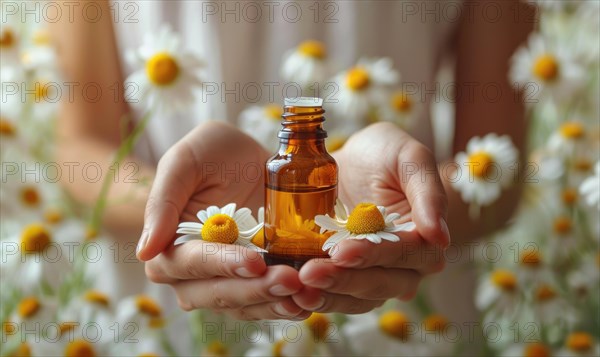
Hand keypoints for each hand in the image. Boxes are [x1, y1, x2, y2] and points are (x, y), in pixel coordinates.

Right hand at [137, 122, 309, 319]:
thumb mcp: (186, 161)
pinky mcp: (255, 283)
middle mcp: (193, 273)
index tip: (254, 261)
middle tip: (289, 279)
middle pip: (217, 293)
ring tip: (304, 293)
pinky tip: (309, 300)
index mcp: (169, 244)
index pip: (188, 264)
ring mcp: (226, 281)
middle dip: (253, 290)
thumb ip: (163, 200)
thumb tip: (145, 250)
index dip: (220, 265)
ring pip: (244, 306)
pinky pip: (267, 304)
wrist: (251, 158)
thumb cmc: (212, 153)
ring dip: (274, 303)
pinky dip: (288, 304)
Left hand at [292, 122, 449, 312]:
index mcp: (423, 238)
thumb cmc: (382, 154)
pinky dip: (314, 298)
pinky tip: (292, 296)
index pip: (406, 254)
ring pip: (356, 298)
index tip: (344, 250)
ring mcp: (371, 275)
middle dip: (345, 279)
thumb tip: (440, 236)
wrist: (345, 160)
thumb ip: (428, 190)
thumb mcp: (408, 156)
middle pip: (381, 284)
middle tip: (310, 272)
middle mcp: (401, 265)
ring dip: (327, 296)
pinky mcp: (342, 279)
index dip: (376, 255)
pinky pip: (333, 298)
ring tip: (298, 288)